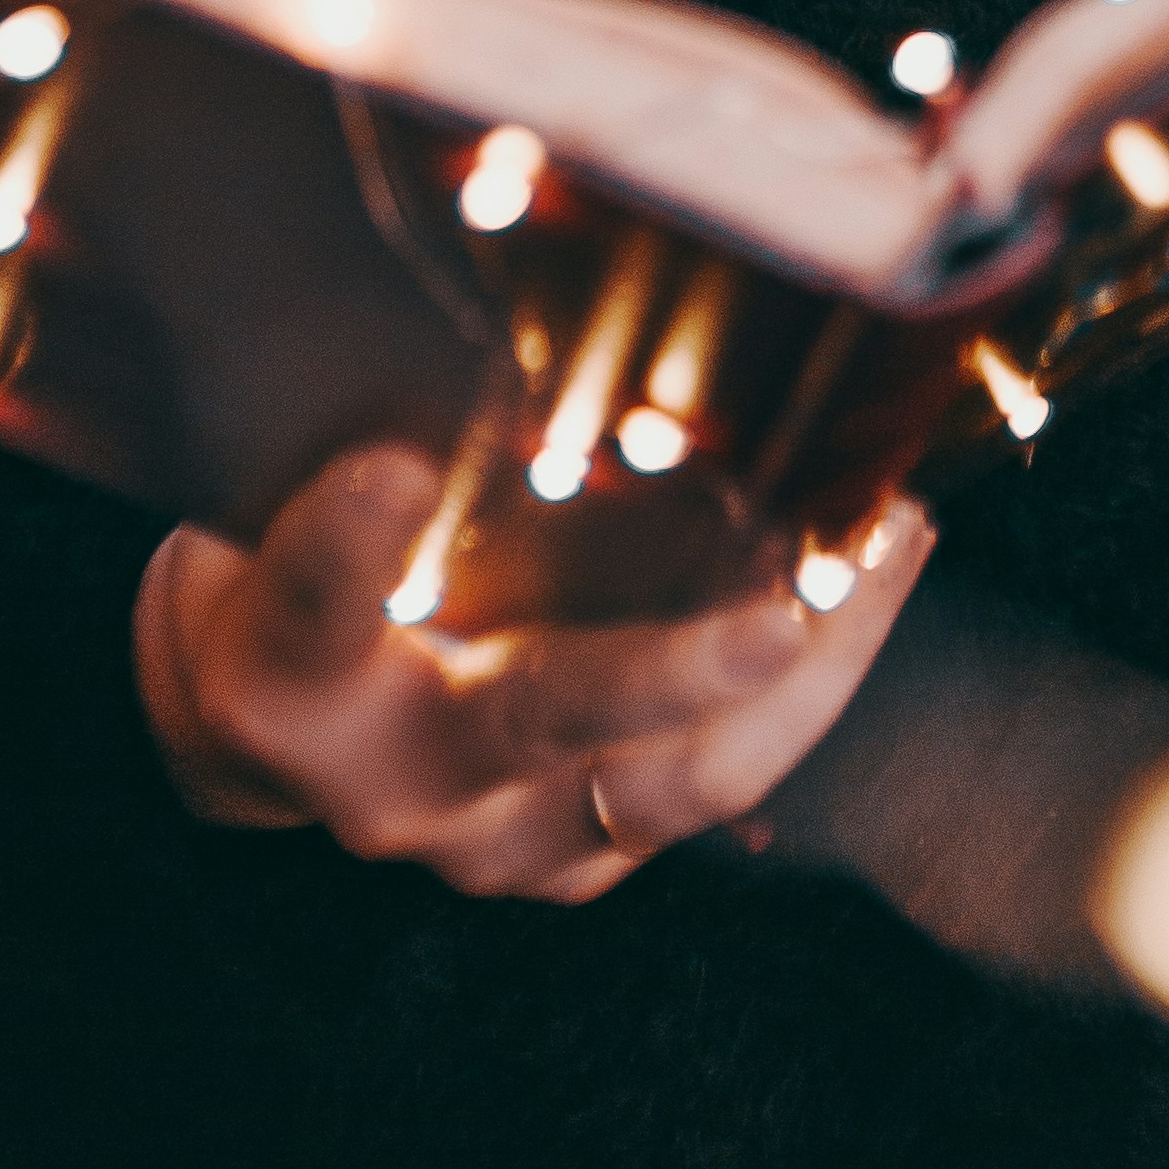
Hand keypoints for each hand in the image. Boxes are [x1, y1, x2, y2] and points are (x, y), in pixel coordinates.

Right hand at [135, 445, 933, 900]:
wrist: (283, 742)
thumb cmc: (296, 580)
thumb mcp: (280, 504)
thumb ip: (359, 446)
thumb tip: (484, 304)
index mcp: (289, 675)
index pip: (317, 600)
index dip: (353, 540)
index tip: (394, 467)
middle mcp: (397, 781)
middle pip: (536, 721)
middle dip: (669, 673)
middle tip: (777, 613)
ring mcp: (499, 845)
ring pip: (677, 780)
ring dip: (802, 673)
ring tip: (888, 549)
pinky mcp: (581, 864)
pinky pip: (714, 784)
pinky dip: (803, 687)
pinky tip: (866, 580)